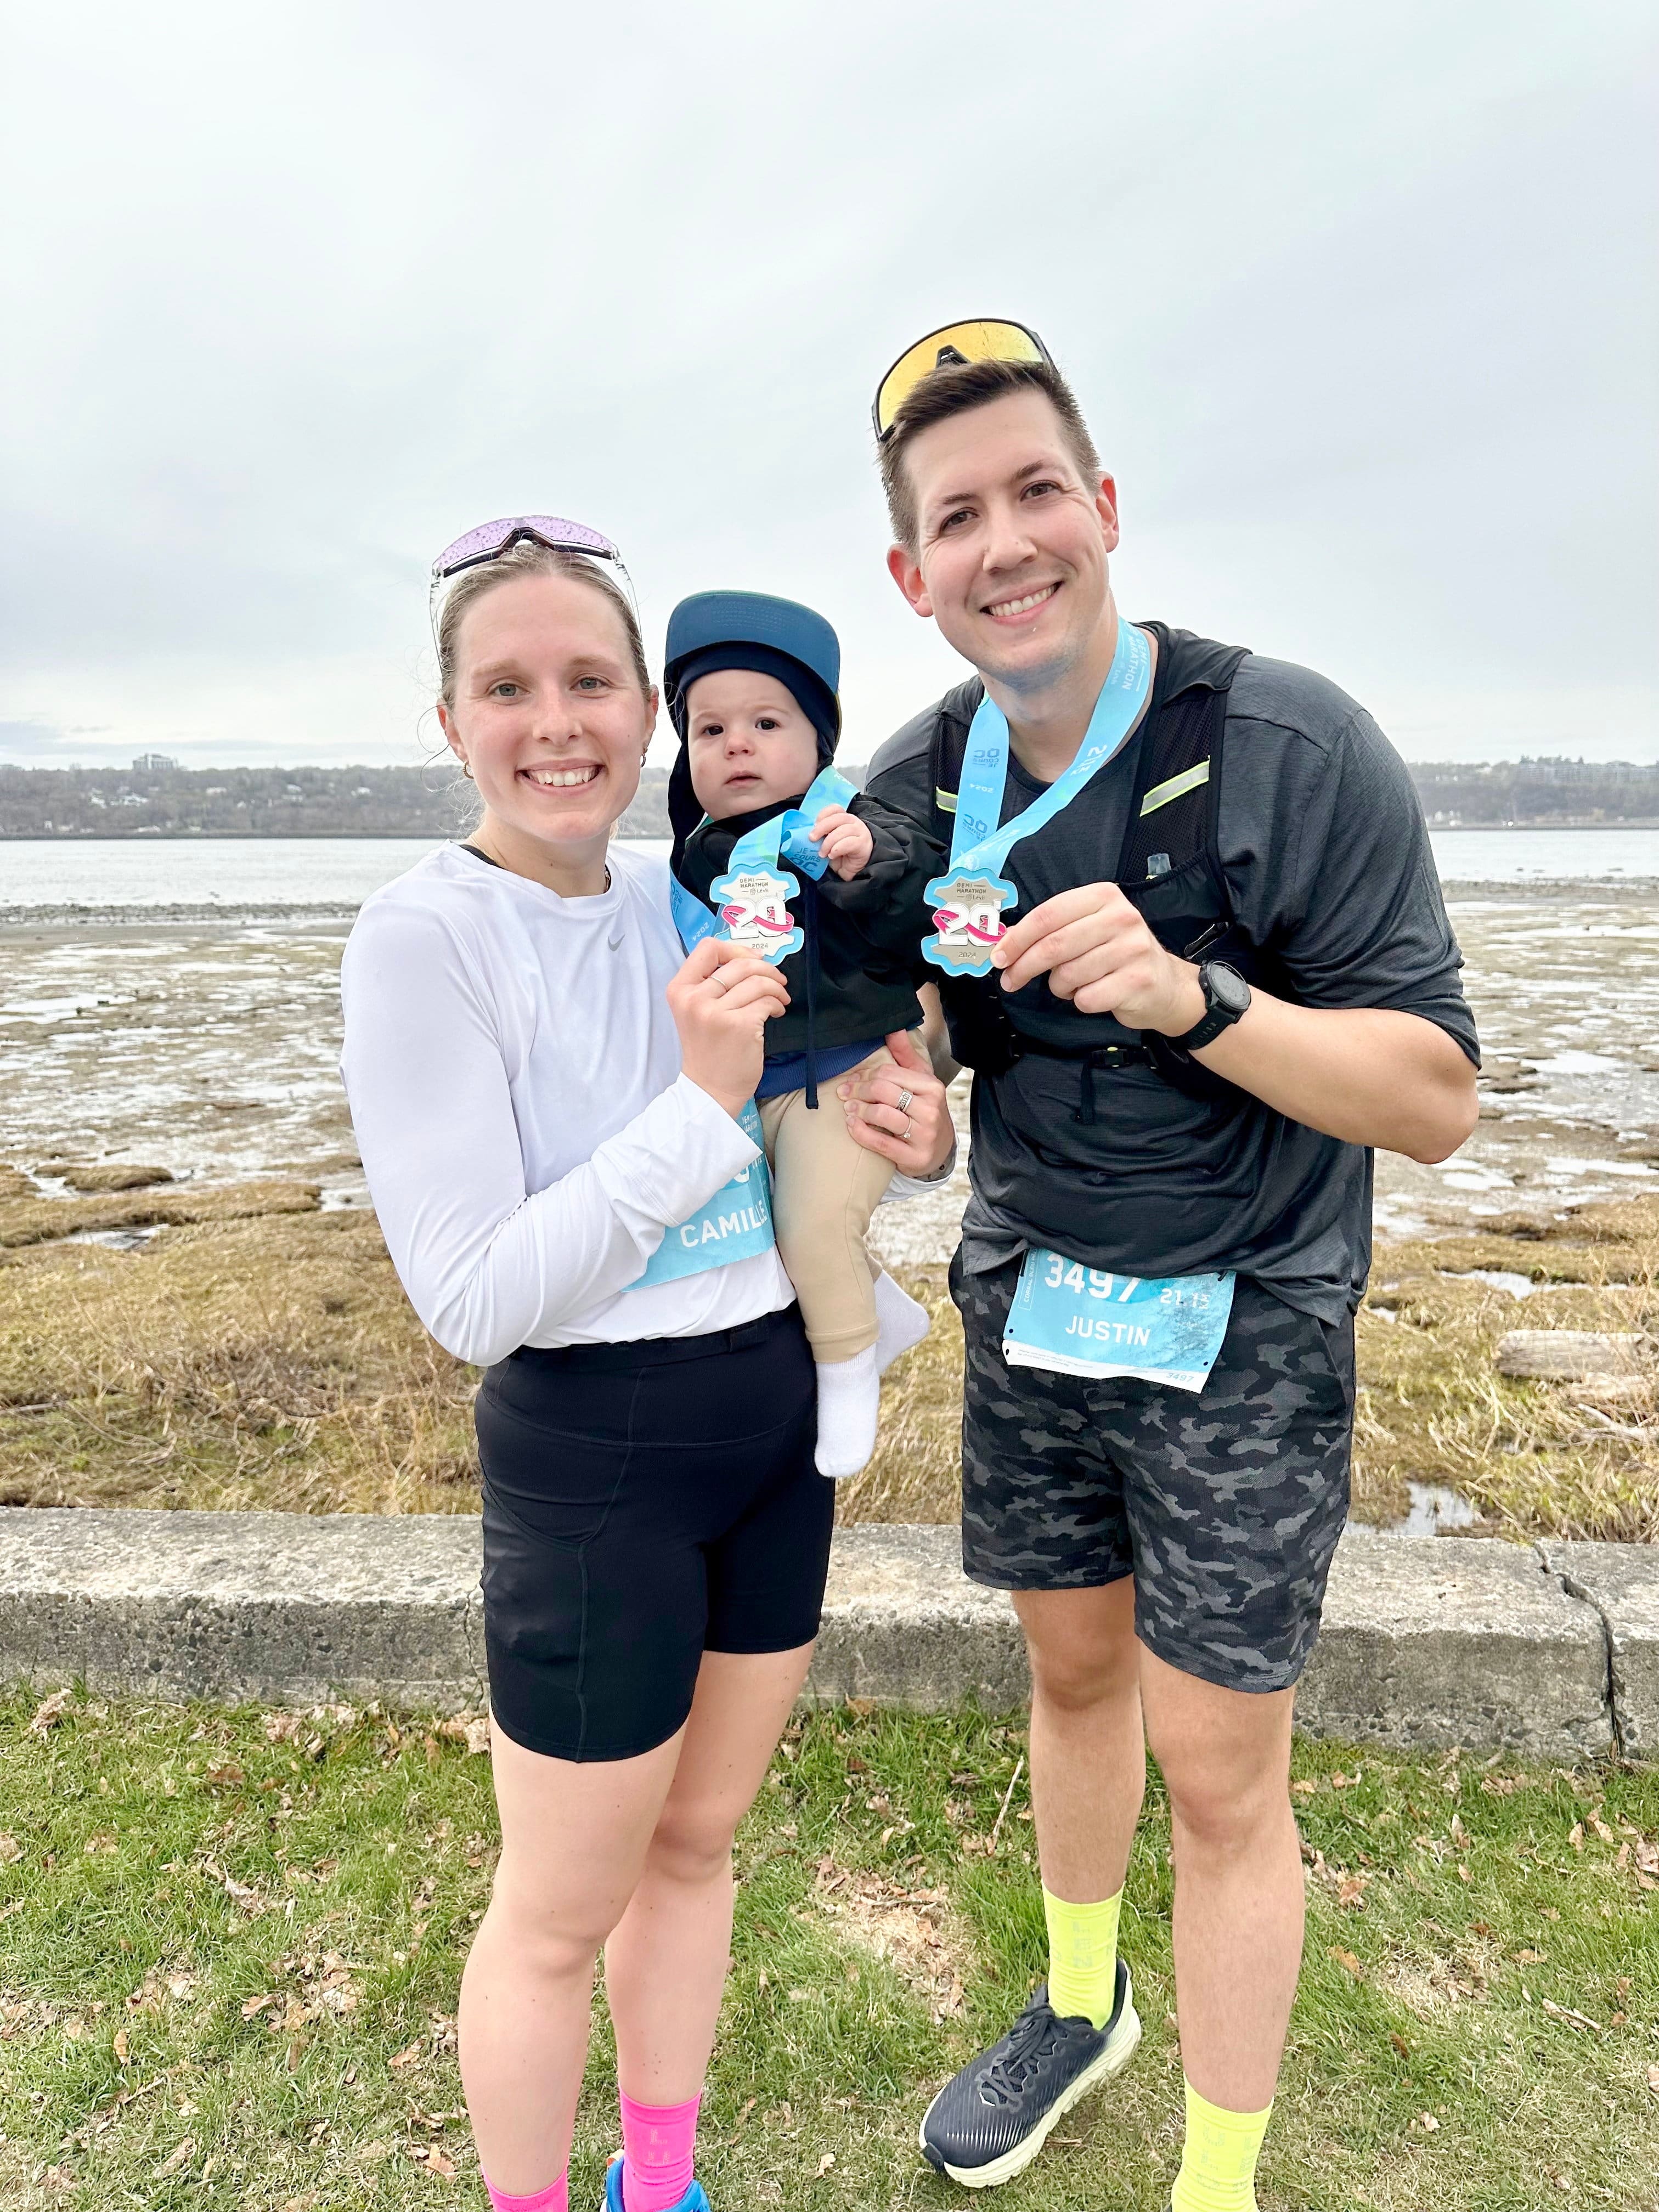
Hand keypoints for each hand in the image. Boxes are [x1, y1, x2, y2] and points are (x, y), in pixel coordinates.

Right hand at [668, 937, 789, 1116]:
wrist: (710, 1090)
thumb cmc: (708, 1048)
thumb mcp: (697, 1010)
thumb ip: (712, 983)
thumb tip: (751, 958)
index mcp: (680, 989)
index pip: (708, 948)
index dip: (736, 949)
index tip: (753, 960)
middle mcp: (694, 998)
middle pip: (739, 963)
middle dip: (766, 969)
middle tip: (778, 981)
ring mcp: (716, 1013)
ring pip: (758, 981)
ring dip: (777, 987)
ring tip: (780, 1000)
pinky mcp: (740, 1026)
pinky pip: (767, 1001)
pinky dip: (777, 1004)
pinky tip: (776, 1013)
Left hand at [809, 804, 873, 881]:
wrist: (851, 871)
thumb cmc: (838, 855)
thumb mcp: (827, 842)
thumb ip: (821, 834)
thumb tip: (809, 833)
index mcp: (844, 818)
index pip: (835, 809)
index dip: (823, 814)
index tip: (814, 825)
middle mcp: (854, 822)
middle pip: (838, 818)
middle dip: (822, 828)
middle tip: (812, 839)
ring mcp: (860, 832)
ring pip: (843, 831)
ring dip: (829, 842)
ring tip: (822, 853)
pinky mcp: (863, 845)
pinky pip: (850, 843)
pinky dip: (837, 849)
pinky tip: (832, 855)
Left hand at [837, 1029, 953, 1174]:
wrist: (940, 1150)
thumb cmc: (924, 1109)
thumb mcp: (920, 1081)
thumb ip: (905, 1054)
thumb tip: (894, 1028)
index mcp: (932, 1087)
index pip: (889, 1073)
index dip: (865, 1075)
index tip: (852, 1080)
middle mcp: (931, 1109)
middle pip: (883, 1091)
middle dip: (858, 1091)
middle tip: (844, 1093)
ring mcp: (924, 1135)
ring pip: (882, 1115)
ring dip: (858, 1111)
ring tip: (848, 1109)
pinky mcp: (914, 1157)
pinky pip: (880, 1142)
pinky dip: (861, 1133)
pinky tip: (851, 1126)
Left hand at [992, 882, 1206, 1030]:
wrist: (1166, 984)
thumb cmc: (1117, 954)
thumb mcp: (1088, 929)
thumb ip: (1051, 930)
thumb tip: (1005, 942)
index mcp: (1103, 896)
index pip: (1048, 914)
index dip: (1018, 938)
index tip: (999, 957)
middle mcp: (1121, 917)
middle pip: (1054, 945)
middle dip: (1024, 967)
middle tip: (1010, 981)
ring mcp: (1132, 949)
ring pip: (1068, 975)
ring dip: (1060, 986)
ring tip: (1072, 984)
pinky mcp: (1138, 981)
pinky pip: (1086, 997)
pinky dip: (1081, 1001)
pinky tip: (1095, 993)